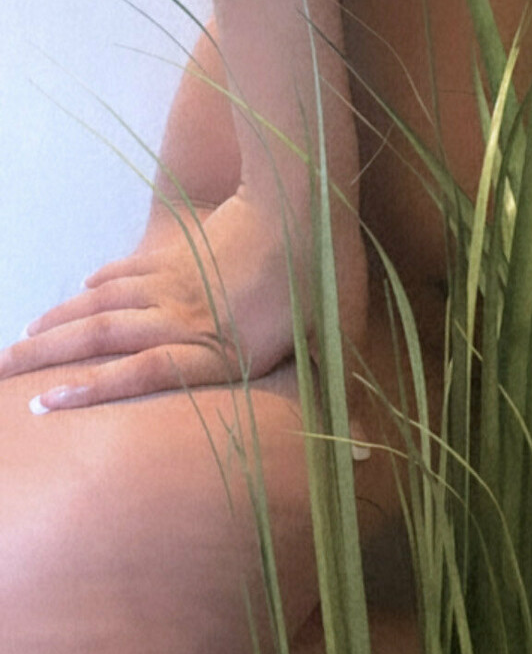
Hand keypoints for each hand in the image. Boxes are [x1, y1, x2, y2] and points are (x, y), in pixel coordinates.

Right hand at [0, 189, 367, 410]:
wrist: (300, 201)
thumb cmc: (323, 276)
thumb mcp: (333, 339)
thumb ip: (337, 390)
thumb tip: (373, 451)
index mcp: (217, 347)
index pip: (142, 374)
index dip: (92, 391)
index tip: (43, 404)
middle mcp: (183, 317)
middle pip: (102, 339)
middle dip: (46, 358)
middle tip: (2, 375)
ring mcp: (175, 284)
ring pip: (103, 305)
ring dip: (59, 323)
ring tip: (20, 343)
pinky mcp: (178, 255)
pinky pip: (127, 273)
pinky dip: (99, 284)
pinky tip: (79, 291)